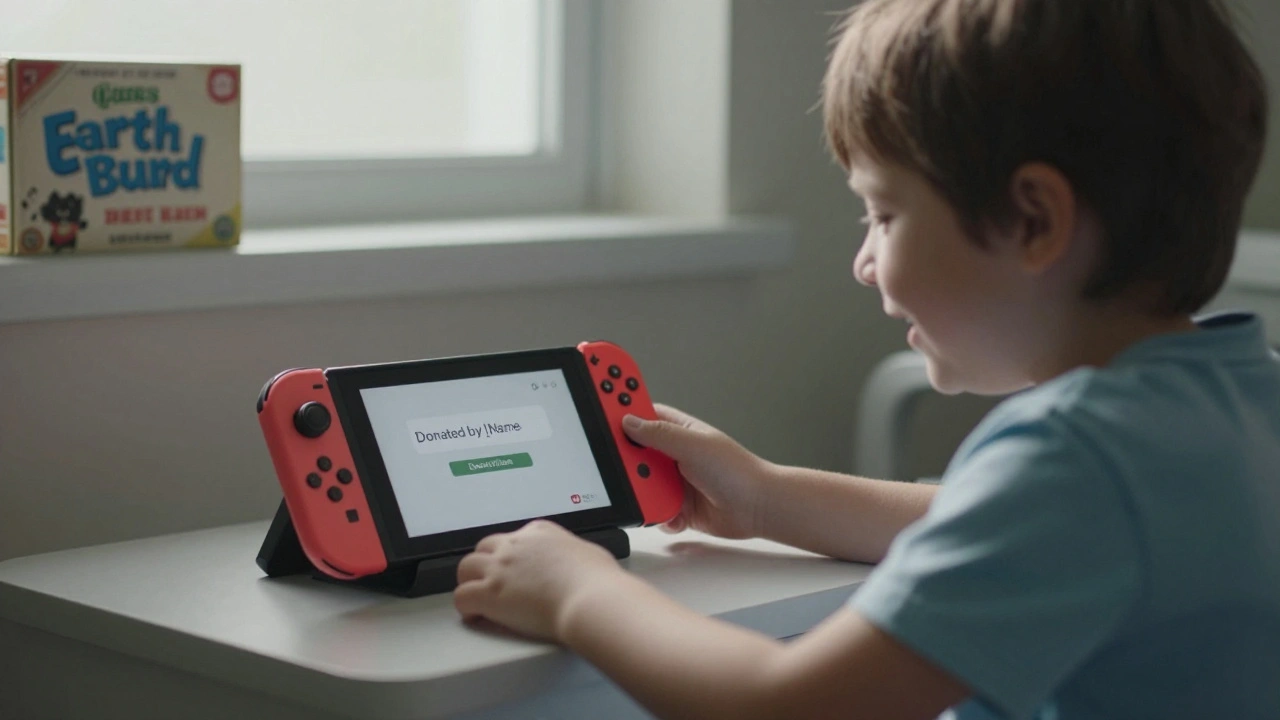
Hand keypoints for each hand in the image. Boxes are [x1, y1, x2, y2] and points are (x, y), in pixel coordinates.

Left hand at [454, 519, 623, 642]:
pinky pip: (461, 597)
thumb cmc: (597, 581)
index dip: (510, 556)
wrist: (591, 599)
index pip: (512, 538)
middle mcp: (515, 545)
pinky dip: (466, 608)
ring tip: (478, 599)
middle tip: (492, 583)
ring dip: (470, 582)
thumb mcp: (589, 553)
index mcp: (539, 532)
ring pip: (465, 568)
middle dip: (485, 565)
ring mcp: (500, 568)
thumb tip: (579, 563)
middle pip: (484, 548)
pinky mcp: (489, 593)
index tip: (514, 570)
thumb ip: (575, 555)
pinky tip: (476, 616)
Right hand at [623, 404, 772, 539]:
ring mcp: (674, 480)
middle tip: (618, 462)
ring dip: (644, 491)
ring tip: (654, 495)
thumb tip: (629, 421)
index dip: (620, 401)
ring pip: (640, 483)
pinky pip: (652, 509)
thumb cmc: (737, 471)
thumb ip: (658, 434)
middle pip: (633, 449)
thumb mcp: (693, 445)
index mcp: (678, 429)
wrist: (758, 509)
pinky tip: (673, 513)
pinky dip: (658, 513)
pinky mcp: (677, 506)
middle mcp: (673, 453)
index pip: (641, 410)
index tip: (596, 392)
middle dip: (624, 458)